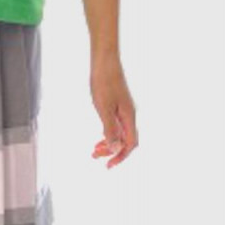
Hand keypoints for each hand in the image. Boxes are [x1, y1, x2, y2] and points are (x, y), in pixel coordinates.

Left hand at [89, 52, 137, 167]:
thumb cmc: (104, 80)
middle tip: (96, 157)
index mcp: (128, 116)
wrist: (104, 59)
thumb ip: (110, 129)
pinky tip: (100, 134)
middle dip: (113, 151)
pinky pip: (116, 123)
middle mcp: (129, 114)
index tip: (109, 165)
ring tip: (95, 149)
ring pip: (120, 132)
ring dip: (109, 142)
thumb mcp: (104, 107)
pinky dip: (108, 132)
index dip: (121, 156)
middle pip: (126, 140)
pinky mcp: (117, 102)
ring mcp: (123, 108)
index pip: (130, 144)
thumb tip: (115, 150)